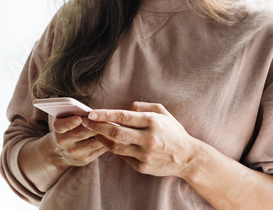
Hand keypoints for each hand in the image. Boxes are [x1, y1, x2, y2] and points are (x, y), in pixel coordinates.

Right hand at [49, 115, 108, 166]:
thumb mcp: (64, 118)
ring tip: (114, 126)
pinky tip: (113, 135)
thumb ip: (71, 111)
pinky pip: (98, 149)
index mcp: (57, 128)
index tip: (79, 118)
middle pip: (80, 133)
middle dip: (94, 126)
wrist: (60, 151)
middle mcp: (63, 142)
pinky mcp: (84, 159)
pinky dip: (106, 142)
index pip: (61, 125)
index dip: (70, 122)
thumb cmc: (67, 127)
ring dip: (103, 134)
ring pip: (92, 143)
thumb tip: (86, 109)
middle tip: (106, 118)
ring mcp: (74, 152)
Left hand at [81, 101, 198, 177]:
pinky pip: (122, 156)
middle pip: (115, 132)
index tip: (91, 113)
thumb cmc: (173, 131)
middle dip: (97, 126)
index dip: (105, 114)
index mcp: (152, 122)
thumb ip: (143, 107)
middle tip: (85, 122)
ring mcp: (145, 154)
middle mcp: (148, 138)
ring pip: (115, 146)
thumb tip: (126, 107)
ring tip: (92, 131)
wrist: (187, 157)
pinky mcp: (142, 167)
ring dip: (101, 138)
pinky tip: (106, 142)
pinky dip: (113, 148)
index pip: (123, 117)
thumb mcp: (162, 112)